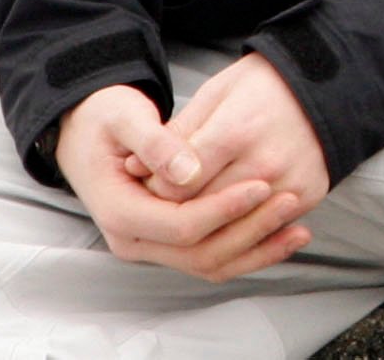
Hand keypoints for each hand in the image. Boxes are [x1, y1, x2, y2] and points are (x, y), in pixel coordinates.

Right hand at [54, 83, 312, 282]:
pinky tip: (282, 235)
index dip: (224, 209)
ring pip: (208, 263)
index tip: (263, 185)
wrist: (86, 132)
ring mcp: (151, 246)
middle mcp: (133, 240)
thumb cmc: (106, 120)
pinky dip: (247, 250)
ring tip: (297, 226)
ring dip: (254, 248)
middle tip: (288, 202)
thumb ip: (157, 145)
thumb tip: (187, 172)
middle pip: (198, 253)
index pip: (181, 226)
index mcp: (121, 212)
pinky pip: (211, 257)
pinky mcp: (169, 242)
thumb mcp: (125, 119)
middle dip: (248, 231)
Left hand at [147, 52, 331, 224]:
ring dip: (207, 228)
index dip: (156, 190)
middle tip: (164, 204)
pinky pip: (264, 231)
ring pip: (231, 231)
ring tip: (192, 214)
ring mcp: (290, 184)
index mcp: (236, 132)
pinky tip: (228, 217)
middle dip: (176, 212)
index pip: (178, 187)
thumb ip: (176, 135)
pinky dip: (241, 229)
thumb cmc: (263, 86)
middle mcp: (266, 164)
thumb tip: (133, 169)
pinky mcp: (308, 196)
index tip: (151, 183)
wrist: (328, 85)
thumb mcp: (215, 94)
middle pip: (202, 213)